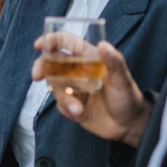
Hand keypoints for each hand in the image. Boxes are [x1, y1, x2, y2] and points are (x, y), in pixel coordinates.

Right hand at [30, 36, 150, 147]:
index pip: (66, 43)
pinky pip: (59, 104)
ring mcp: (73, 88)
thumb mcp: (123, 79)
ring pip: (54, 86)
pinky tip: (80, 114)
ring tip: (78, 110)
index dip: (51, 40)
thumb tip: (102, 44)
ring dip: (62, 98)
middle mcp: (77, 71)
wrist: (129, 125)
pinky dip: (66, 109)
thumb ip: (114, 61)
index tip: (39, 46)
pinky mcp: (71, 104)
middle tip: (36, 76)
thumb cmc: (129, 97)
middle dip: (41, 67)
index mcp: (88, 58)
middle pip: (51, 62)